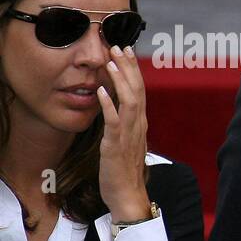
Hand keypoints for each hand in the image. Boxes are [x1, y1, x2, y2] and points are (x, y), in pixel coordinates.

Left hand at [96, 45, 151, 222]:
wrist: (128, 194)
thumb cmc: (124, 170)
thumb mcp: (125, 140)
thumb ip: (124, 121)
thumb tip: (117, 105)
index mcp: (140, 123)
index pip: (140, 90)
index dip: (134, 70)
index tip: (127, 51)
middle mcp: (138, 125)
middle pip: (137, 90)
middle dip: (128, 67)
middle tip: (119, 47)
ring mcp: (129, 134)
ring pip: (129, 101)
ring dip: (120, 81)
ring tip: (111, 63)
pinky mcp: (116, 145)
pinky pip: (113, 121)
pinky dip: (108, 104)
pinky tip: (100, 90)